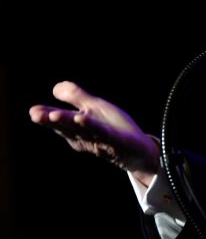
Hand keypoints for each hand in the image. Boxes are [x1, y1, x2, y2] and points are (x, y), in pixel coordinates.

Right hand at [29, 81, 159, 185]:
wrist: (139, 151)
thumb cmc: (115, 128)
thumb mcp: (95, 108)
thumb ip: (76, 97)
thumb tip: (55, 87)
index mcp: (79, 127)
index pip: (60, 121)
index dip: (46, 116)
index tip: (33, 111)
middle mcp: (87, 135)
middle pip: (67, 126)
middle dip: (52, 121)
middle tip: (35, 114)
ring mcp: (102, 139)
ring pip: (83, 130)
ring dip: (69, 122)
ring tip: (55, 115)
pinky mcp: (118, 141)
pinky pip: (104, 133)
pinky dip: (94, 127)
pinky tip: (84, 118)